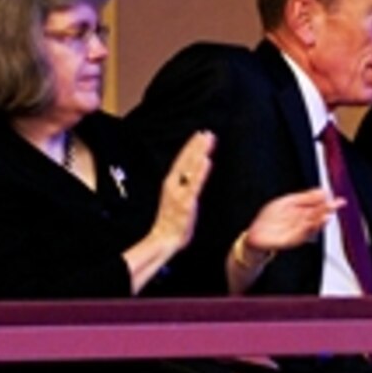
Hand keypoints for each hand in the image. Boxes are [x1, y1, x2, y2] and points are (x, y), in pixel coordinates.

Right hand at [152, 130, 214, 251]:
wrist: (163, 240)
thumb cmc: (172, 221)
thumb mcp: (178, 199)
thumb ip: (184, 185)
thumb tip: (193, 174)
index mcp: (171, 183)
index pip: (181, 160)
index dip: (190, 146)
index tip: (200, 134)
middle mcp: (174, 185)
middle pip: (185, 160)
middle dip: (196, 145)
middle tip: (207, 132)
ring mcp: (179, 193)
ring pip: (190, 168)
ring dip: (198, 152)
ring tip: (207, 140)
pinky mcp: (186, 202)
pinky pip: (194, 184)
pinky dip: (200, 172)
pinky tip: (206, 161)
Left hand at [244, 188, 343, 253]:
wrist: (256, 234)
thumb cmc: (270, 219)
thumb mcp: (288, 202)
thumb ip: (305, 197)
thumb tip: (323, 191)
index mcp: (304, 212)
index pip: (319, 206)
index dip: (328, 203)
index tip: (338, 200)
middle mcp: (303, 222)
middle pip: (317, 216)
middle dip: (326, 211)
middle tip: (335, 205)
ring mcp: (298, 232)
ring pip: (311, 226)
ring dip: (319, 222)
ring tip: (327, 215)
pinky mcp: (290, 240)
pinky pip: (300, 235)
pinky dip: (306, 230)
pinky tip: (311, 224)